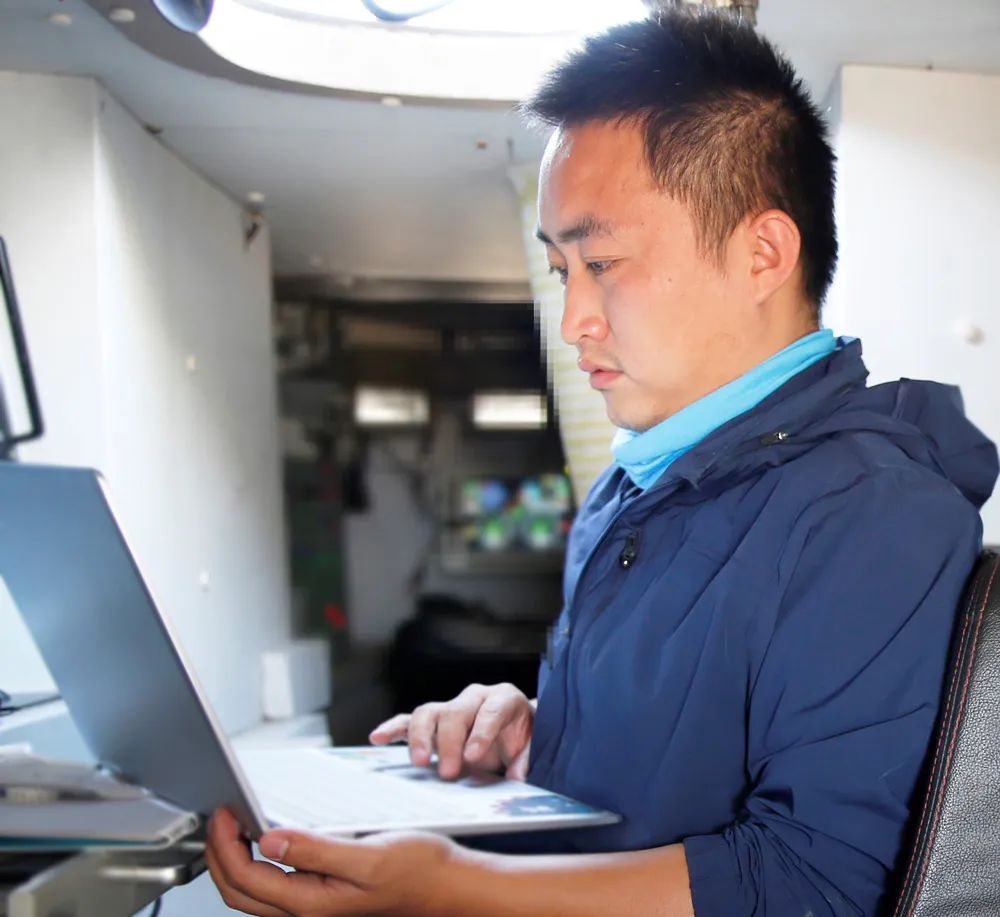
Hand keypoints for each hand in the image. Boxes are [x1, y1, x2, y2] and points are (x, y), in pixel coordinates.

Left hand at [206, 807, 458, 916]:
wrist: (446, 886)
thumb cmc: (417, 871)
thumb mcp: (368, 857)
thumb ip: (316, 851)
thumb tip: (269, 840)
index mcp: (312, 904)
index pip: (247, 878)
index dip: (226, 846)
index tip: (224, 812)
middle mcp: (307, 910)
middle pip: (240, 891)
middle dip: (219, 855)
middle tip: (217, 817)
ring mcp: (313, 906)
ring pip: (253, 891)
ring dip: (234, 859)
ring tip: (231, 824)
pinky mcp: (321, 896)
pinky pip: (273, 885)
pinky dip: (256, 862)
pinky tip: (264, 838)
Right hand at [369, 683, 533, 780]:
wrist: (518, 728)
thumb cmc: (526, 736)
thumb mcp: (535, 745)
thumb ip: (527, 757)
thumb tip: (517, 774)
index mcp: (503, 698)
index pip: (490, 712)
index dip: (481, 733)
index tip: (473, 756)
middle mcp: (474, 698)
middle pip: (455, 713)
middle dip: (450, 743)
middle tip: (449, 773)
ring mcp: (451, 708)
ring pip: (428, 713)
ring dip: (421, 737)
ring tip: (419, 763)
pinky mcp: (434, 722)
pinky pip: (409, 721)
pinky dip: (393, 729)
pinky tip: (378, 738)